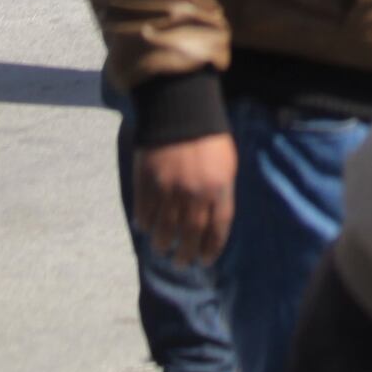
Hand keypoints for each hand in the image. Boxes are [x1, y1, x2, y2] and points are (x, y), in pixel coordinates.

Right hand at [135, 132, 237, 266]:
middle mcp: (195, 194)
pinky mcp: (148, 182)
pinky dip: (145, 223)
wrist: (180, 109)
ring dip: (162, 244)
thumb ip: (221, 192)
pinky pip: (145, 212)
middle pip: (190, 234)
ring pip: (164, 228)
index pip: (218, 229)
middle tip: (181, 263)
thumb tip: (213, 221)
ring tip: (161, 249)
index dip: (211, 248)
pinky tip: (145, 228)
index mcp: (219, 188)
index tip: (204, 260)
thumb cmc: (208, 137)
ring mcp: (170, 189)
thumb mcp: (226, 164)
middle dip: (185, 254)